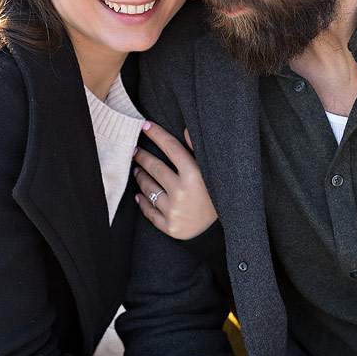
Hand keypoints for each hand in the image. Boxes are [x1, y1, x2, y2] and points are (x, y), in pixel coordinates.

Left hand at [134, 122, 217, 239]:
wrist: (222, 230)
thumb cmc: (216, 195)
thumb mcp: (212, 172)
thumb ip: (198, 150)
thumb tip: (185, 129)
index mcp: (196, 175)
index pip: (171, 148)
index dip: (157, 134)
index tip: (144, 125)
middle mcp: (183, 192)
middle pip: (155, 168)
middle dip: (142, 157)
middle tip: (134, 150)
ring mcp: (174, 211)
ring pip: (148, 188)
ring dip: (140, 177)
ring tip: (136, 170)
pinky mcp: (169, 226)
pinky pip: (148, 210)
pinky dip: (142, 201)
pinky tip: (139, 194)